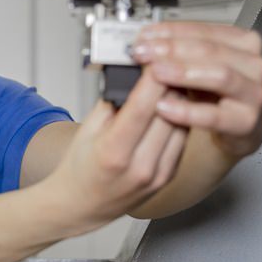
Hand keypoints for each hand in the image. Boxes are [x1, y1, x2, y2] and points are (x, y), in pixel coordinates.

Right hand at [43, 69, 187, 232]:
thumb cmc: (80, 169)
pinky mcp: (169, 175)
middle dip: (170, 82)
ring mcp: (158, 174)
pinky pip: (182, 138)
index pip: (142, 106)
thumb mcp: (87, 130)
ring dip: (180, 99)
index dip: (154, 77)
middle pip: (169, 112)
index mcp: (114, 153)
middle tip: (170, 61)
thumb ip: (112, 102)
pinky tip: (174, 105)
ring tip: (174, 80)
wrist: (82, 205)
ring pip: (182, 123)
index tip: (158, 56)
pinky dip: (180, 117)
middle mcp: (140, 166)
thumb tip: (134, 75)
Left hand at [130, 22, 261, 159]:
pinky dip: (186, 111)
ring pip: (220, 76)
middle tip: (144, 52)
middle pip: (212, 50)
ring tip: (156, 74)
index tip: (144, 35)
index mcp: (244, 42)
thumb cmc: (215, 94)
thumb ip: (176, 52)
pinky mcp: (247, 121)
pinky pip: (214, 115)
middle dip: (173, 49)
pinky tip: (164, 107)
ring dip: (183, 73)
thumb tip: (143, 41)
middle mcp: (254, 64)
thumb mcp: (197, 67)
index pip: (205, 30)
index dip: (171, 31)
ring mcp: (254, 93)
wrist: (233, 127)